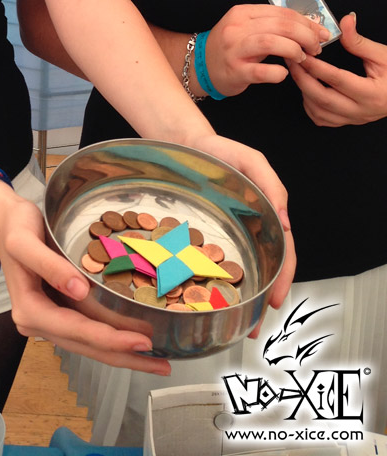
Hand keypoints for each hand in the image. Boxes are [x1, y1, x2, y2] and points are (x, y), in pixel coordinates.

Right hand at [0, 181, 171, 371]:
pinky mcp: (56, 311)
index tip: (141, 341)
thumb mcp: (25, 242)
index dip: (110, 339)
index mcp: (29, 310)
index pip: (76, 331)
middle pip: (86, 346)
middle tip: (161, 362)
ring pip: (88, 344)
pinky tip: (130, 340)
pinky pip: (86, 331)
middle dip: (123, 355)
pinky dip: (109, 337)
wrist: (5, 220)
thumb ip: (50, 265)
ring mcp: (47, 319)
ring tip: (155, 359)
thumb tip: (78, 291)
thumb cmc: (16, 227)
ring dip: (120, 352)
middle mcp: (37, 322)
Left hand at [187, 133, 295, 315]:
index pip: (282, 254)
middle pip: (261, 270)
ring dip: (238, 298)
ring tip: (233, 322)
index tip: (276, 301)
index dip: (283, 279)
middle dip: (261, 300)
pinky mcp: (200, 235)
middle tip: (254, 326)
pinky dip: (210, 281)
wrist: (184, 143)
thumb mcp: (251, 160)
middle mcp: (247, 231)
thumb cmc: (220, 151)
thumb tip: (285, 222)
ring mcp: (224, 235)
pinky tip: (204, 298)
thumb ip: (271, 185)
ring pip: (236, 271)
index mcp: (265, 217)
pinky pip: (207, 261)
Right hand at [203, 5, 327, 96]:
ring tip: (302, 58)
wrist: (201, 66)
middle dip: (306, 36)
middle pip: (280, 25)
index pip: (281, 12)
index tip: (321, 34)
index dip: (306, 22)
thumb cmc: (231, 47)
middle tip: (316, 48)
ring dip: (294, 50)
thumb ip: (272, 24)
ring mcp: (234, 50)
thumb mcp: (247, 27)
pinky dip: (278, 72)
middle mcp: (236, 28)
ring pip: (271, 42)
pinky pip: (261, 71)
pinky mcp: (234, 71)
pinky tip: (283, 73)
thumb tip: (310, 27)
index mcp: (242, 13)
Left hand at [287, 13, 386, 126]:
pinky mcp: (350, 121)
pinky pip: (323, 120)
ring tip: (299, 72)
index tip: (302, 53)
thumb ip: (358, 41)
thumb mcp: (382, 54)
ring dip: (305, 93)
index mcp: (372, 94)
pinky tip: (308, 90)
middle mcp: (362, 110)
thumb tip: (345, 21)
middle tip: (292, 61)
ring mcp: (355, 119)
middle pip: (322, 99)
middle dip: (302, 79)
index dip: (316, 66)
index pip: (337, 80)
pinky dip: (311, 106)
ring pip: (320, 113)